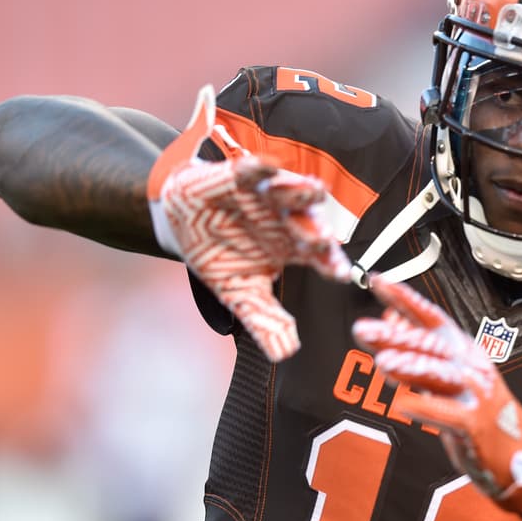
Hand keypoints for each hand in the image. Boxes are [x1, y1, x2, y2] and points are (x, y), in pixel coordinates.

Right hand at [147, 86, 350, 361]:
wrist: (182, 221)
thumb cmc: (221, 254)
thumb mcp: (241, 293)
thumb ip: (264, 322)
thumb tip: (285, 355)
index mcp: (295, 248)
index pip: (322, 258)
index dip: (332, 264)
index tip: (339, 273)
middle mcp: (287, 220)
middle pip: (309, 225)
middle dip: (316, 232)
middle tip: (324, 240)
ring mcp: (266, 198)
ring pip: (289, 193)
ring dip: (299, 192)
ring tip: (312, 191)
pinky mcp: (240, 177)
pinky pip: (251, 170)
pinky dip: (258, 167)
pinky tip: (266, 165)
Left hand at [352, 276, 521, 514]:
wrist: (517, 456)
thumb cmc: (480, 414)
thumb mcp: (449, 377)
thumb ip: (420, 353)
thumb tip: (390, 321)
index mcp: (463, 351)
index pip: (432, 319)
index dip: (406, 299)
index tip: (379, 283)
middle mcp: (470, 368)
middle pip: (429, 347)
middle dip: (395, 337)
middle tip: (363, 330)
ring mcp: (474, 395)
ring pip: (439, 376)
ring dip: (410, 368)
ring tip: (383, 364)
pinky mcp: (475, 425)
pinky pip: (447, 415)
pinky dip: (425, 409)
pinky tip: (403, 405)